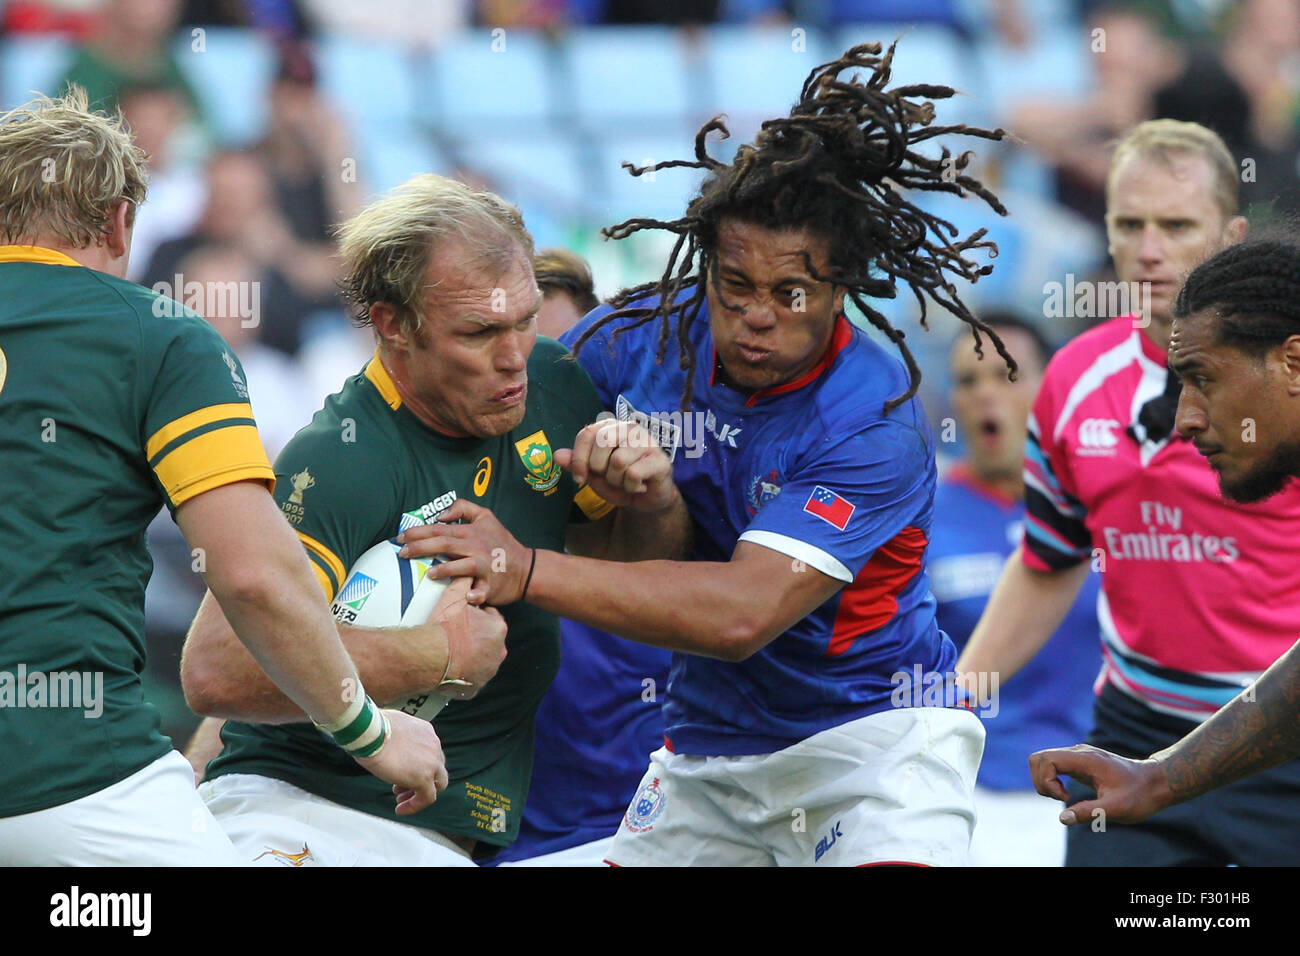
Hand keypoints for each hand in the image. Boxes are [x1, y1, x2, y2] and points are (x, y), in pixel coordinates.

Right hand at [354, 709, 449, 814]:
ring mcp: (432, 761)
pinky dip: (415, 805)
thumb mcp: (387, 729)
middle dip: (421, 779)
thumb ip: (393, 739)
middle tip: (401, 788)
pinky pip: (428, 797)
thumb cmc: (370, 728)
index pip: (429, 752)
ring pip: (437, 784)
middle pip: (436, 768)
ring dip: (418, 794)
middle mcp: (433, 745)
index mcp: (425, 731)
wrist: (371, 732)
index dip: (416, 765)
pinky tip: (400, 809)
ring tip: (400, 801)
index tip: (400, 772)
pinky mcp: (424, 777)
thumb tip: (381, 744)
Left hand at [398, 499, 530, 604]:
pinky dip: (475, 594)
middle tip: (403, 553)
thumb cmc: (502, 543)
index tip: (401, 537)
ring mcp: (484, 566)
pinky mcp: (491, 584)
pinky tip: (467, 596)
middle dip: (421, 547)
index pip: (439, 529)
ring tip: (429, 573)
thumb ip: (463, 508)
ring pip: (462, 566)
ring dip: (445, 570)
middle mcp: (475, 547)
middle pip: (444, 545)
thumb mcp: (486, 517)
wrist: (527, 568)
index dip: (418, 532)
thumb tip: (441, 514)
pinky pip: (481, 590)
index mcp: (471, 532)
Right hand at [430, 576, 507, 696]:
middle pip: (487, 641)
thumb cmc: (444, 627)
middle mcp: (499, 651)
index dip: (475, 617)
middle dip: (474, 638)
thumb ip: (464, 583)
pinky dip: (464, 675)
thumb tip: (466, 574)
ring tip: (451, 652)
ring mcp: (488, 671)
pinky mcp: (476, 688)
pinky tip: (451, 668)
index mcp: (497, 628)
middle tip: (454, 635)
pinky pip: (472, 680)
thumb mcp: (454, 597)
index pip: (490, 619)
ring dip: (470, 657)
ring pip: (481, 661)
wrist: (429, 657)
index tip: (461, 620)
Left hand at [555, 419, 679, 512]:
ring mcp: (647, 442)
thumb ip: (576, 463)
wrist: (646, 500)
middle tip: (610, 477)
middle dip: (599, 469)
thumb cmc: (619, 482)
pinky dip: (631, 487)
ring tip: (626, 481)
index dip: (578, 458)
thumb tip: (557, 455)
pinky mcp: (660, 459)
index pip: (586, 433)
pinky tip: (640, 485)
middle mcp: (630, 428)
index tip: (579, 477)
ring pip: (618, 461)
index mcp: (610, 427)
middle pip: (602, 442)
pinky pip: (633, 474)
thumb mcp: (593, 475)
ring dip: (617, 480)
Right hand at [1029, 744, 1170, 825]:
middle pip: (1039, 758)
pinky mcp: (1078, 763)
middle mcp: (1078, 753)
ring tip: (1063, 797)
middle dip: (1041, 781)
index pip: (1047, 759)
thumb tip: (1062, 818)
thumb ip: (1089, 812)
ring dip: (1044, 781)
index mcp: (1085, 759)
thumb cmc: (1139, 795)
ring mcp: (1077, 756)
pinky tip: (1067, 794)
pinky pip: (1052, 766)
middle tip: (1060, 798)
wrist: (1155, 782)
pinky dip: (1051, 781)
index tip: (1065, 798)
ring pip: (1043, 760)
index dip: (1047, 781)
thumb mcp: (1117, 808)